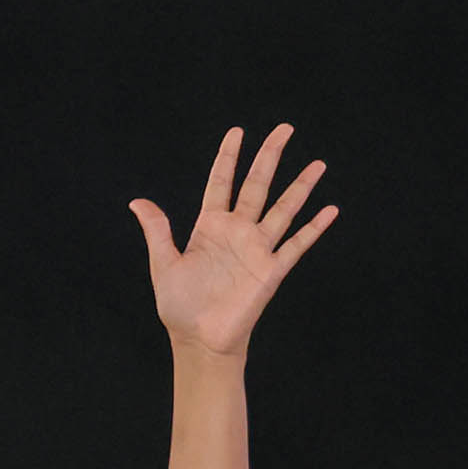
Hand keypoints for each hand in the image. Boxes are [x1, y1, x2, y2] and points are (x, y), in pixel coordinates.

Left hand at [133, 124, 336, 359]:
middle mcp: (237, 232)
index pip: (221, 183)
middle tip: (285, 128)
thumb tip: (137, 201)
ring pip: (283, 209)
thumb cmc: (179, 306)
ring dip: (301, 186)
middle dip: (270, 157)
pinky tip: (330, 210)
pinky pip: (297, 245)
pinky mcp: (272, 270)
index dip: (229, 158)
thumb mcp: (163, 264)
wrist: (198, 340)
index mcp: (209, 227)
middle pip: (257, 185)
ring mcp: (257, 249)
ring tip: (319, 163)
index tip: (238, 131)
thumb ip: (157, 231)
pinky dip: (314, 228)